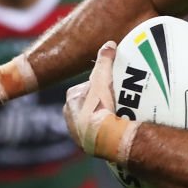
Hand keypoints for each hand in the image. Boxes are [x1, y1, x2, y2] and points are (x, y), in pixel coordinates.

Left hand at [64, 41, 134, 160]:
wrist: (102, 137)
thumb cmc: (100, 106)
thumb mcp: (103, 78)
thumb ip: (105, 60)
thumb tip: (109, 43)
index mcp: (71, 98)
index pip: (85, 87)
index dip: (99, 86)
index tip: (112, 87)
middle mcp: (69, 115)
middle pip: (87, 103)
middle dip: (99, 102)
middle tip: (117, 101)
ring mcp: (77, 131)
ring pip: (90, 119)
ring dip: (101, 117)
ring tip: (119, 116)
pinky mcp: (86, 144)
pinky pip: (95, 132)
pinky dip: (103, 130)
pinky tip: (115, 129)